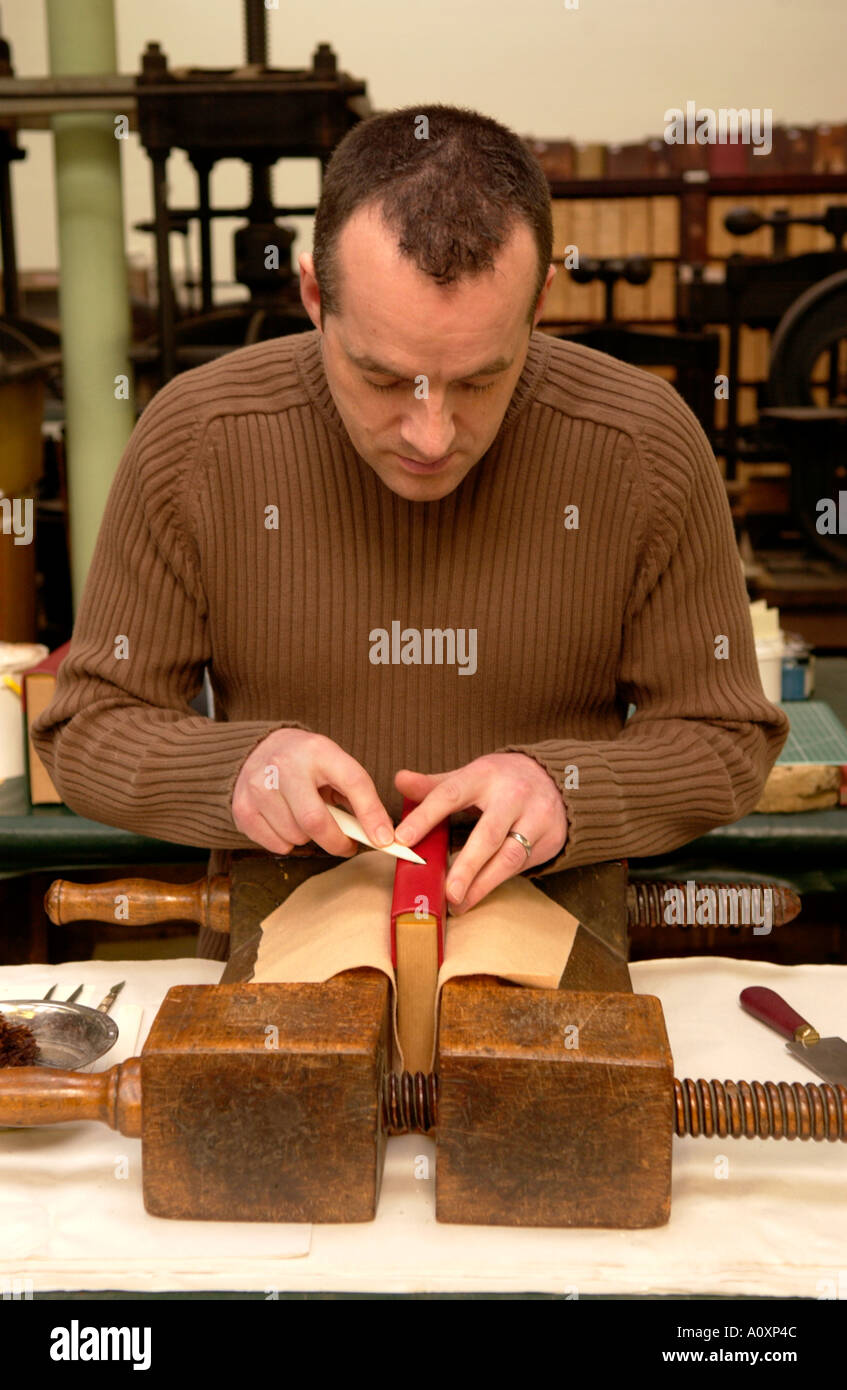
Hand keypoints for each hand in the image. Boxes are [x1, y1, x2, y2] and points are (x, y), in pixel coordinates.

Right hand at [232, 728, 394, 857]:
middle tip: (346, 845)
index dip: (371, 814)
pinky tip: (287, 823)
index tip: (384, 840)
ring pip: (295, 836)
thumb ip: (356, 795)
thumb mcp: (334, 765)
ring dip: (309, 839)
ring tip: (308, 821)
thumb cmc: (306, 764)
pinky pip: (275, 845)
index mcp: (318, 750)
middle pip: (315, 821)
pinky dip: (288, 844)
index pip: (353, 782)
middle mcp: (285, 765)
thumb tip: (380, 836)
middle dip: (336, 842)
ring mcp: (259, 786)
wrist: (258, 749)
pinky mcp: (242, 807)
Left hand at [393, 753, 567, 913]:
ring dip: (482, 883)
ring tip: (458, 903)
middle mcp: (512, 795)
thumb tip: (398, 780)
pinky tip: (476, 894)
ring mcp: (536, 817)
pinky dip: (496, 881)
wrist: (557, 779)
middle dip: (466, 865)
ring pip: (509, 856)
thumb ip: (434, 785)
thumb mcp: (470, 776)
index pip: (450, 794)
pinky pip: (521, 865)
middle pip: (488, 834)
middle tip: (446, 891)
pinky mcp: (549, 839)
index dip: (425, 817)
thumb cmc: (501, 781)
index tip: (402, 839)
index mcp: (484, 775)